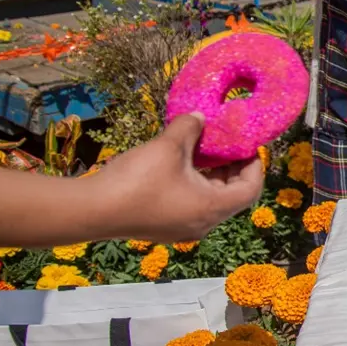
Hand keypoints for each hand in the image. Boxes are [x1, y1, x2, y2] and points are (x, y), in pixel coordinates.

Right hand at [95, 113, 265, 242]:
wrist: (91, 210)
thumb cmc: (136, 180)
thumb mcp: (168, 146)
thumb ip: (190, 128)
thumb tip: (200, 115)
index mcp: (212, 209)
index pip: (251, 189)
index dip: (255, 165)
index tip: (248, 145)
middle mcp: (202, 225)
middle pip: (232, 196)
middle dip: (232, 168)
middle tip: (227, 143)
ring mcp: (182, 230)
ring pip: (210, 202)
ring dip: (211, 176)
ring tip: (203, 149)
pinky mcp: (164, 228)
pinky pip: (191, 206)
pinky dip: (193, 186)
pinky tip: (180, 164)